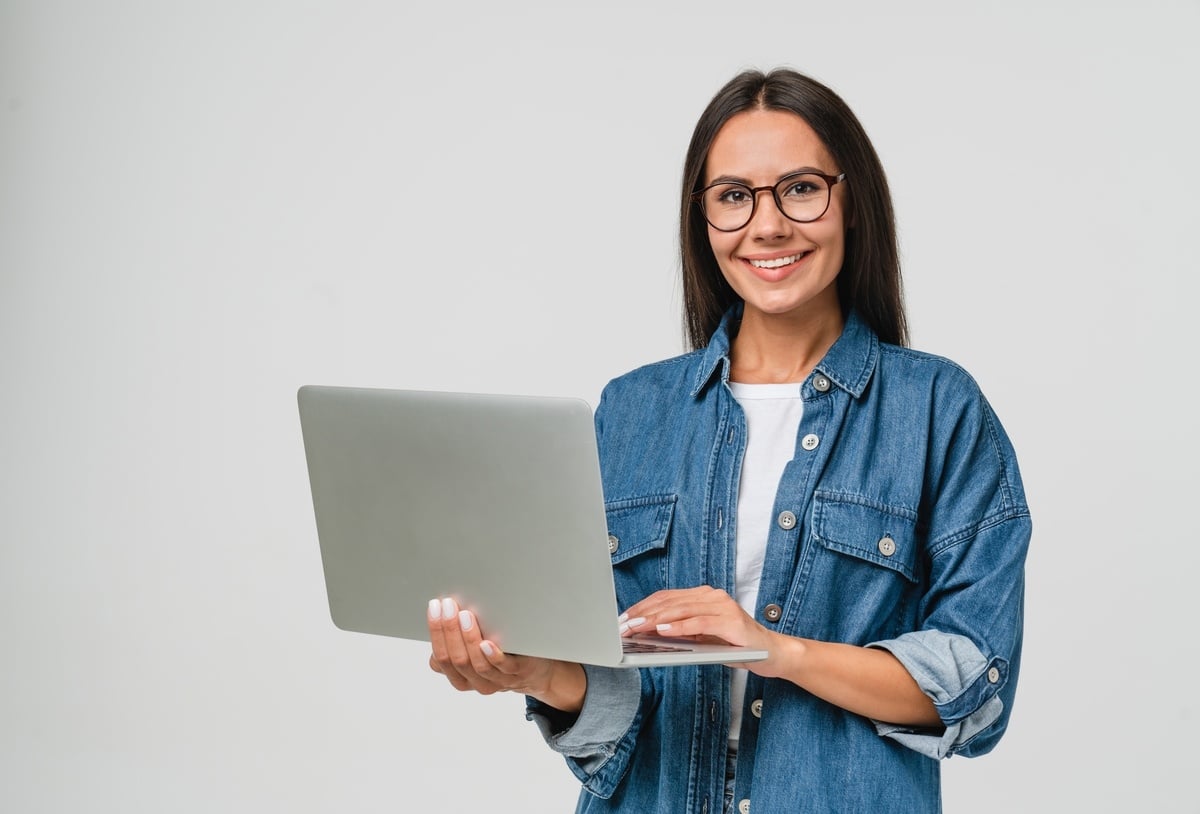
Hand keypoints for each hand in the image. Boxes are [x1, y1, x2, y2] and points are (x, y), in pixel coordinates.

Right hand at [426, 597, 585, 710]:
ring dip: (468, 638)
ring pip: (477, 664)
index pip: (441, 659)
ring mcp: (498, 679)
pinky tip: (487, 643)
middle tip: (448, 605)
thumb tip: (438, 615)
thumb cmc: (501, 653)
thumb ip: (456, 642)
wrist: (536, 671)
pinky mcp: (518, 672)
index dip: (436, 632)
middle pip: (456, 660)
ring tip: (465, 615)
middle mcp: (477, 682)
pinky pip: (503, 667)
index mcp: (461, 678)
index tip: (435, 607)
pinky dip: (493, 655)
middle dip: (448, 630)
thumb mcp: (473, 651)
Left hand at [619, 586, 786, 676]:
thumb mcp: (702, 638)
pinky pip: (700, 622)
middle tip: (623, 625)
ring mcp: (723, 606)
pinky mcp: (731, 621)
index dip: (642, 607)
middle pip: (670, 602)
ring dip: (655, 619)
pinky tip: (663, 631)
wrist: (771, 653)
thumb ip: (681, 631)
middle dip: (643, 614)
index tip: (623, 618)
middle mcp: (713, 596)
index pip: (666, 597)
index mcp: (704, 596)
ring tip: (636, 627)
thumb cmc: (735, 646)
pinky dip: (679, 626)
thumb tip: (649, 633)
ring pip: (681, 609)